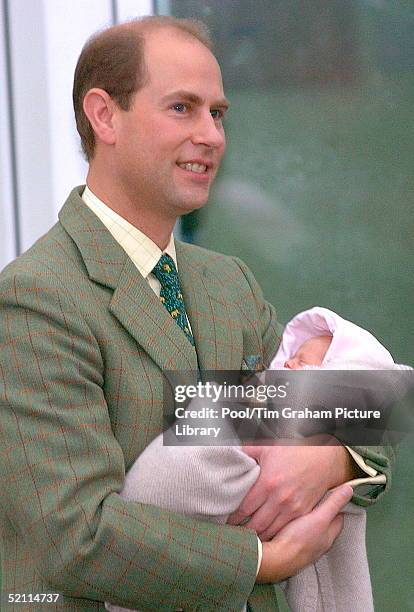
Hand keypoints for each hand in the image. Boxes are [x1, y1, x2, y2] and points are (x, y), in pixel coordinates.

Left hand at [227, 435, 355, 539]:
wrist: (323, 458)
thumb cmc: (294, 451)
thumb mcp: (267, 447)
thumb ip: (247, 451)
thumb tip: (231, 452)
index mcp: (267, 483)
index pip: (244, 509)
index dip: (233, 518)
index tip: (226, 522)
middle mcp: (279, 499)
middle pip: (256, 524)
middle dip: (244, 532)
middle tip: (235, 535)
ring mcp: (292, 508)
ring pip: (271, 530)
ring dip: (259, 536)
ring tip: (248, 540)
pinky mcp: (303, 513)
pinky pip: (285, 529)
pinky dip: (275, 534)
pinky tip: (267, 536)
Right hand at [256, 484, 352, 582]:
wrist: (277, 559)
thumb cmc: (300, 539)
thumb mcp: (320, 517)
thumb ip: (333, 503)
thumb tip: (349, 489)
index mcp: (328, 535)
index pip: (338, 518)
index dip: (337, 505)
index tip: (334, 493)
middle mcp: (319, 544)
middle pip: (326, 525)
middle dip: (323, 512)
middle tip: (318, 498)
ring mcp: (305, 547)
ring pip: (311, 530)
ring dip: (309, 520)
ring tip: (303, 506)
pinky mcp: (290, 548)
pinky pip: (297, 534)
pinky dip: (296, 527)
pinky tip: (288, 521)